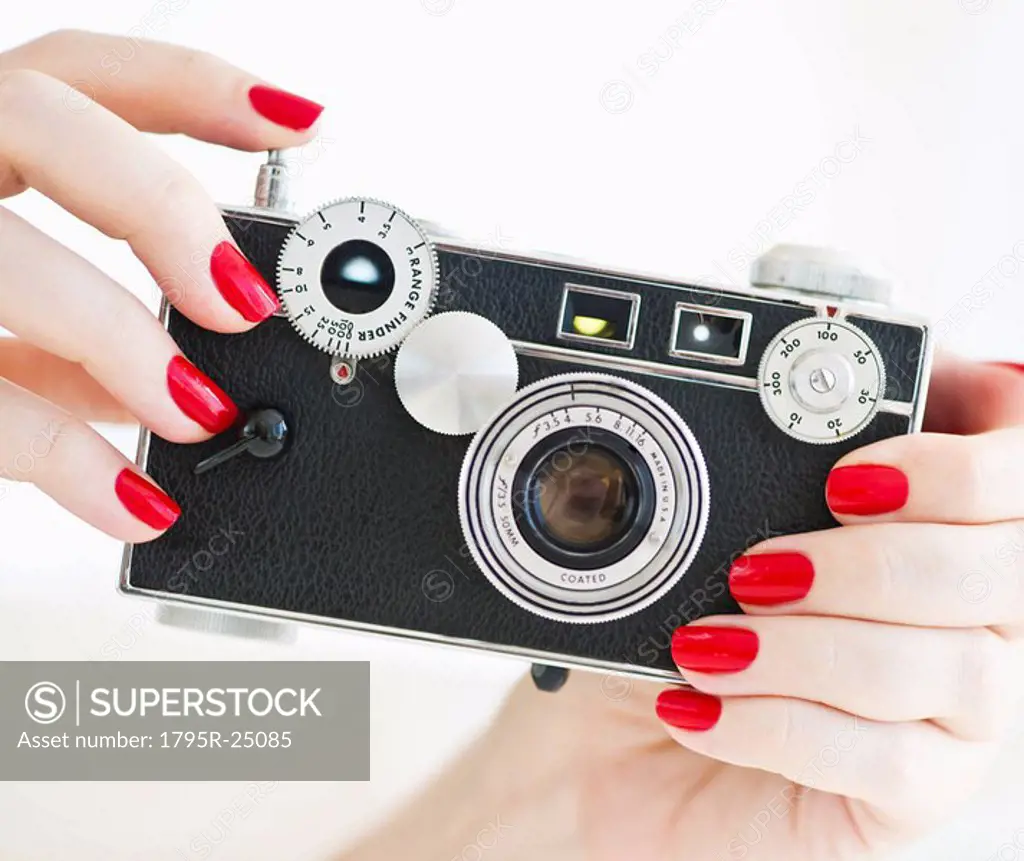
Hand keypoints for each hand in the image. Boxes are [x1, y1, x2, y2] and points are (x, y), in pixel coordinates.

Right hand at [0, 29, 322, 538]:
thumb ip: (76, 327)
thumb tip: (192, 377)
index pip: (79, 71)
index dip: (194, 86)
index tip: (299, 125)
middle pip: (40, 118)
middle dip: (160, 203)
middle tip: (242, 303)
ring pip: (4, 256)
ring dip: (123, 341)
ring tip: (198, 413)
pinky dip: (65, 456)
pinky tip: (135, 501)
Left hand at [343, 355, 1023, 860]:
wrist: (612, 751)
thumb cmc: (664, 629)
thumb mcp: (694, 539)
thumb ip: (752, 474)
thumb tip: (768, 386)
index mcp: (937, 528)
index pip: (1015, 480)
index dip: (957, 465)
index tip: (845, 479)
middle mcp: (972, 616)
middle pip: (998, 569)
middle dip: (866, 561)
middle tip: (754, 571)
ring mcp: (955, 712)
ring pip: (949, 666)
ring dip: (809, 647)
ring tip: (705, 645)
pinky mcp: (917, 792)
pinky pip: (889, 762)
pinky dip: (780, 724)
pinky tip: (702, 709)